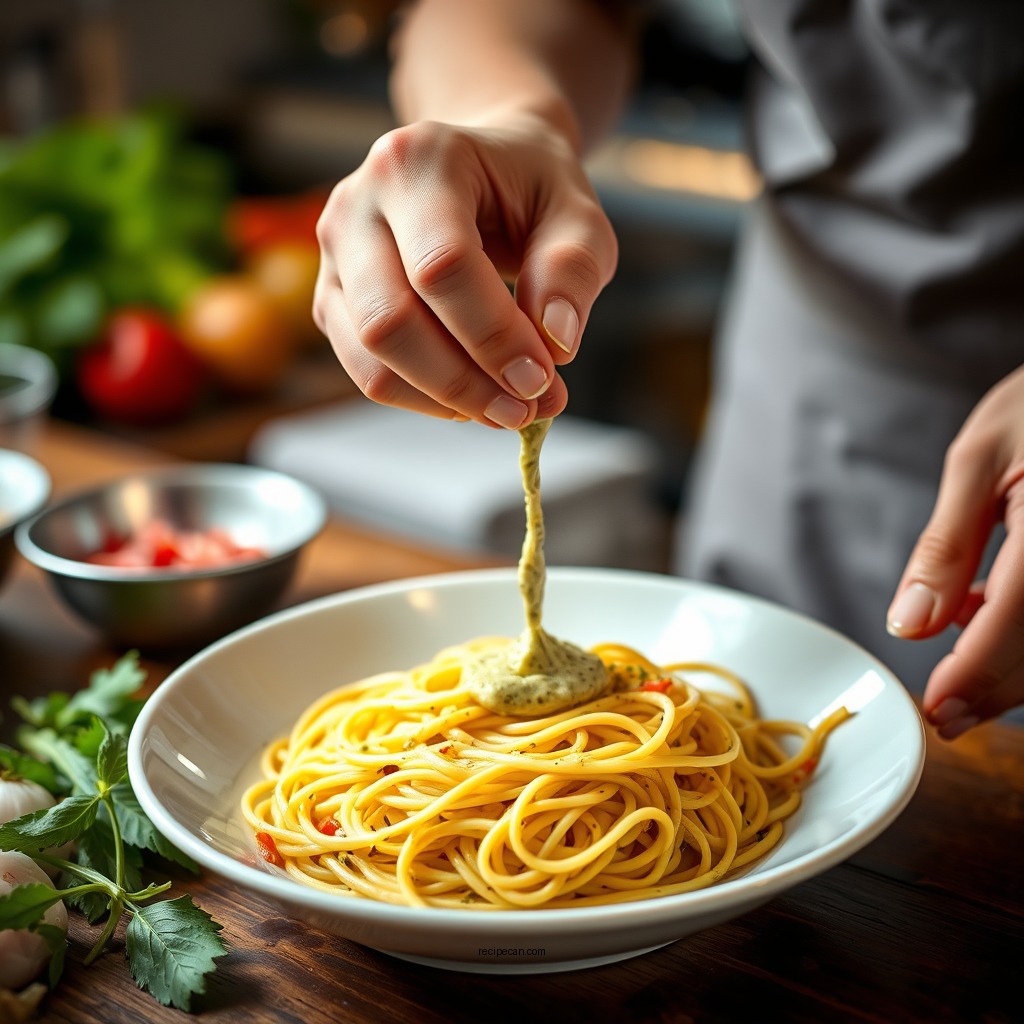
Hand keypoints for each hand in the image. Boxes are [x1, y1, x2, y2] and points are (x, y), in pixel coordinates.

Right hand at [313, 115, 617, 428]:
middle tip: (526, 409)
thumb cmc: (531, 190)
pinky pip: (366, 370)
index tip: (542, 379)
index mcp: (418, 161)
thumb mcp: (577, 213)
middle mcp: (358, 203)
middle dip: (464, 380)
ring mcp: (335, 254)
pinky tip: (473, 396)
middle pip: (390, 319)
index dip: (493, 335)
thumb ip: (572, 270)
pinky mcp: (332, 299)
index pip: (443, 266)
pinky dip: (423, 398)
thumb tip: (555, 342)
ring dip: (443, 399)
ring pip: (370, 355)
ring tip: (507, 409)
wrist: (485, 170)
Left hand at [886, 364, 1023, 737]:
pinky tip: (992, 616)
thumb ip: (945, 549)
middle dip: (995, 688)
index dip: (975, 674)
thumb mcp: (975, 462)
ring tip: (961, 659)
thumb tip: (910, 626)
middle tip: (946, 711)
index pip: (1016, 621)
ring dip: (1015, 667)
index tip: (937, 709)